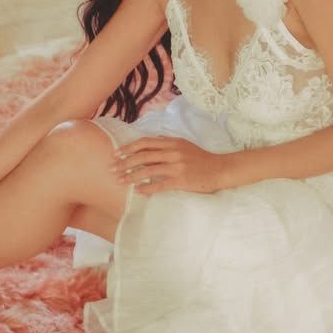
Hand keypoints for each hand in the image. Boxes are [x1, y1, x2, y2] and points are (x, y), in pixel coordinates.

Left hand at [111, 138, 227, 195]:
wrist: (220, 169)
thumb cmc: (201, 158)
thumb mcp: (185, 145)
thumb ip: (168, 143)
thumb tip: (153, 141)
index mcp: (172, 142)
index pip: (145, 143)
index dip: (129, 148)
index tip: (117, 154)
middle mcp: (172, 152)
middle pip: (142, 156)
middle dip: (125, 162)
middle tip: (112, 169)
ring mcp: (177, 166)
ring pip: (148, 170)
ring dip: (131, 176)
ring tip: (120, 181)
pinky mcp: (181, 180)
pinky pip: (159, 184)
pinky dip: (146, 188)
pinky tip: (137, 191)